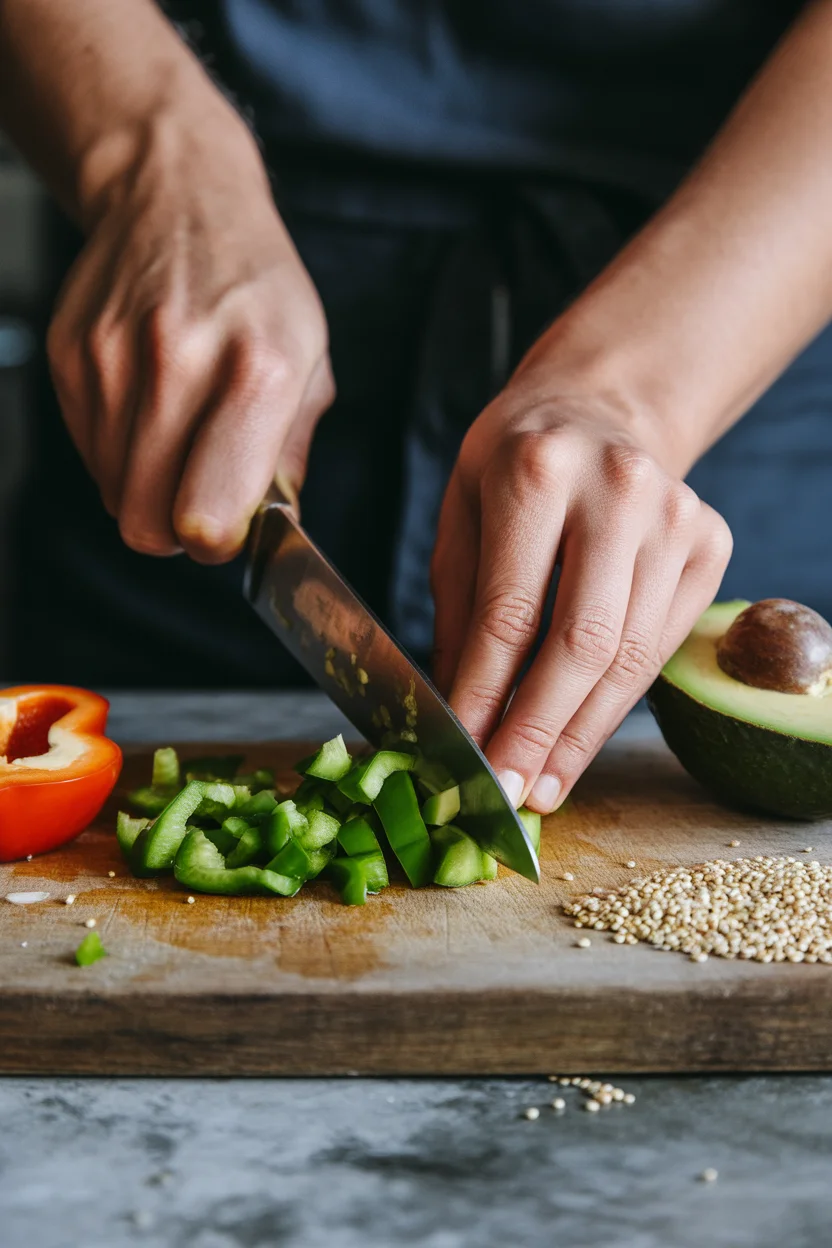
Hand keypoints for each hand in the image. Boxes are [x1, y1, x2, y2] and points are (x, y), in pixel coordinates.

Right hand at [47, 111, 332, 561]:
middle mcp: (179, 362)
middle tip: (202, 496)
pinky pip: (91, 453)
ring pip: (115, 494)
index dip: (216, 543)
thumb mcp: (310, 365)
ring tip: (181, 434)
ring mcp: (113, 357)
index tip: (226, 530)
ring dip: (148, 488)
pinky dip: (121, 451)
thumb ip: (289, 462)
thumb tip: (271, 534)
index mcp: (258, 371)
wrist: (177, 196)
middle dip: (176, 530)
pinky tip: (149, 404)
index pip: (208, 512)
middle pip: (146, 522)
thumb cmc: (258, 290)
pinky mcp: (70, 355)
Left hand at [431, 384, 731, 813]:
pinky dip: (615, 703)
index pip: (509, 611)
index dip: (486, 695)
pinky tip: (577, 739)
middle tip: (509, 791)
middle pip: (583, 642)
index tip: (464, 754)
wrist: (601, 409)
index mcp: (537, 470)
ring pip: (629, 658)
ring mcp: (676, 517)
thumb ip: (460, 612)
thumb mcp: (461, 516)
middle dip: (540, 730)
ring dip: (580, 734)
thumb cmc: (514, 466)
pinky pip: (660, 649)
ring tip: (542, 784)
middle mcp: (618, 489)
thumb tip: (456, 713)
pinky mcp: (710, 545)